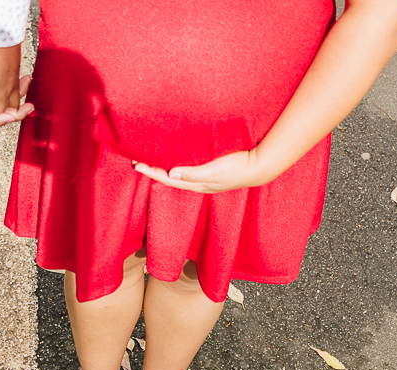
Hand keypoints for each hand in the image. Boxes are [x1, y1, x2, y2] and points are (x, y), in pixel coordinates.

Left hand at [133, 148, 279, 193]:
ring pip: (176, 173)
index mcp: (196, 184)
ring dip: (162, 167)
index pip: (167, 178)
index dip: (151, 172)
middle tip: (136, 162)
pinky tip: (172, 158)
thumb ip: (193, 173)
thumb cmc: (238, 167)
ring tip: (149, 159)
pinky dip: (175, 164)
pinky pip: (187, 168)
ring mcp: (204, 177)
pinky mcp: (210, 170)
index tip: (137, 165)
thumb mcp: (215, 171)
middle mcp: (197, 182)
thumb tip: (171, 174)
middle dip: (152, 170)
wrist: (260, 165)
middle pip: (169, 177)